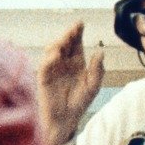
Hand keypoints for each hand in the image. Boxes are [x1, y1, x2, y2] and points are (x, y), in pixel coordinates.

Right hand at [38, 21, 104, 144]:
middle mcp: (64, 63)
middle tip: (73, 29)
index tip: (80, 24)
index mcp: (76, 62)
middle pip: (64, 43)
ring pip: (52, 50)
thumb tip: (100, 53)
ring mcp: (53, 69)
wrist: (65, 120)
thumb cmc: (79, 104)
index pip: (76, 43)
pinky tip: (57, 55)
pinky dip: (49, 59)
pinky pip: (44, 65)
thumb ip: (97, 70)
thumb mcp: (93, 87)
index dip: (76, 32)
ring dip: (58, 43)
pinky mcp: (44, 78)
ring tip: (65, 40)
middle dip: (67, 35)